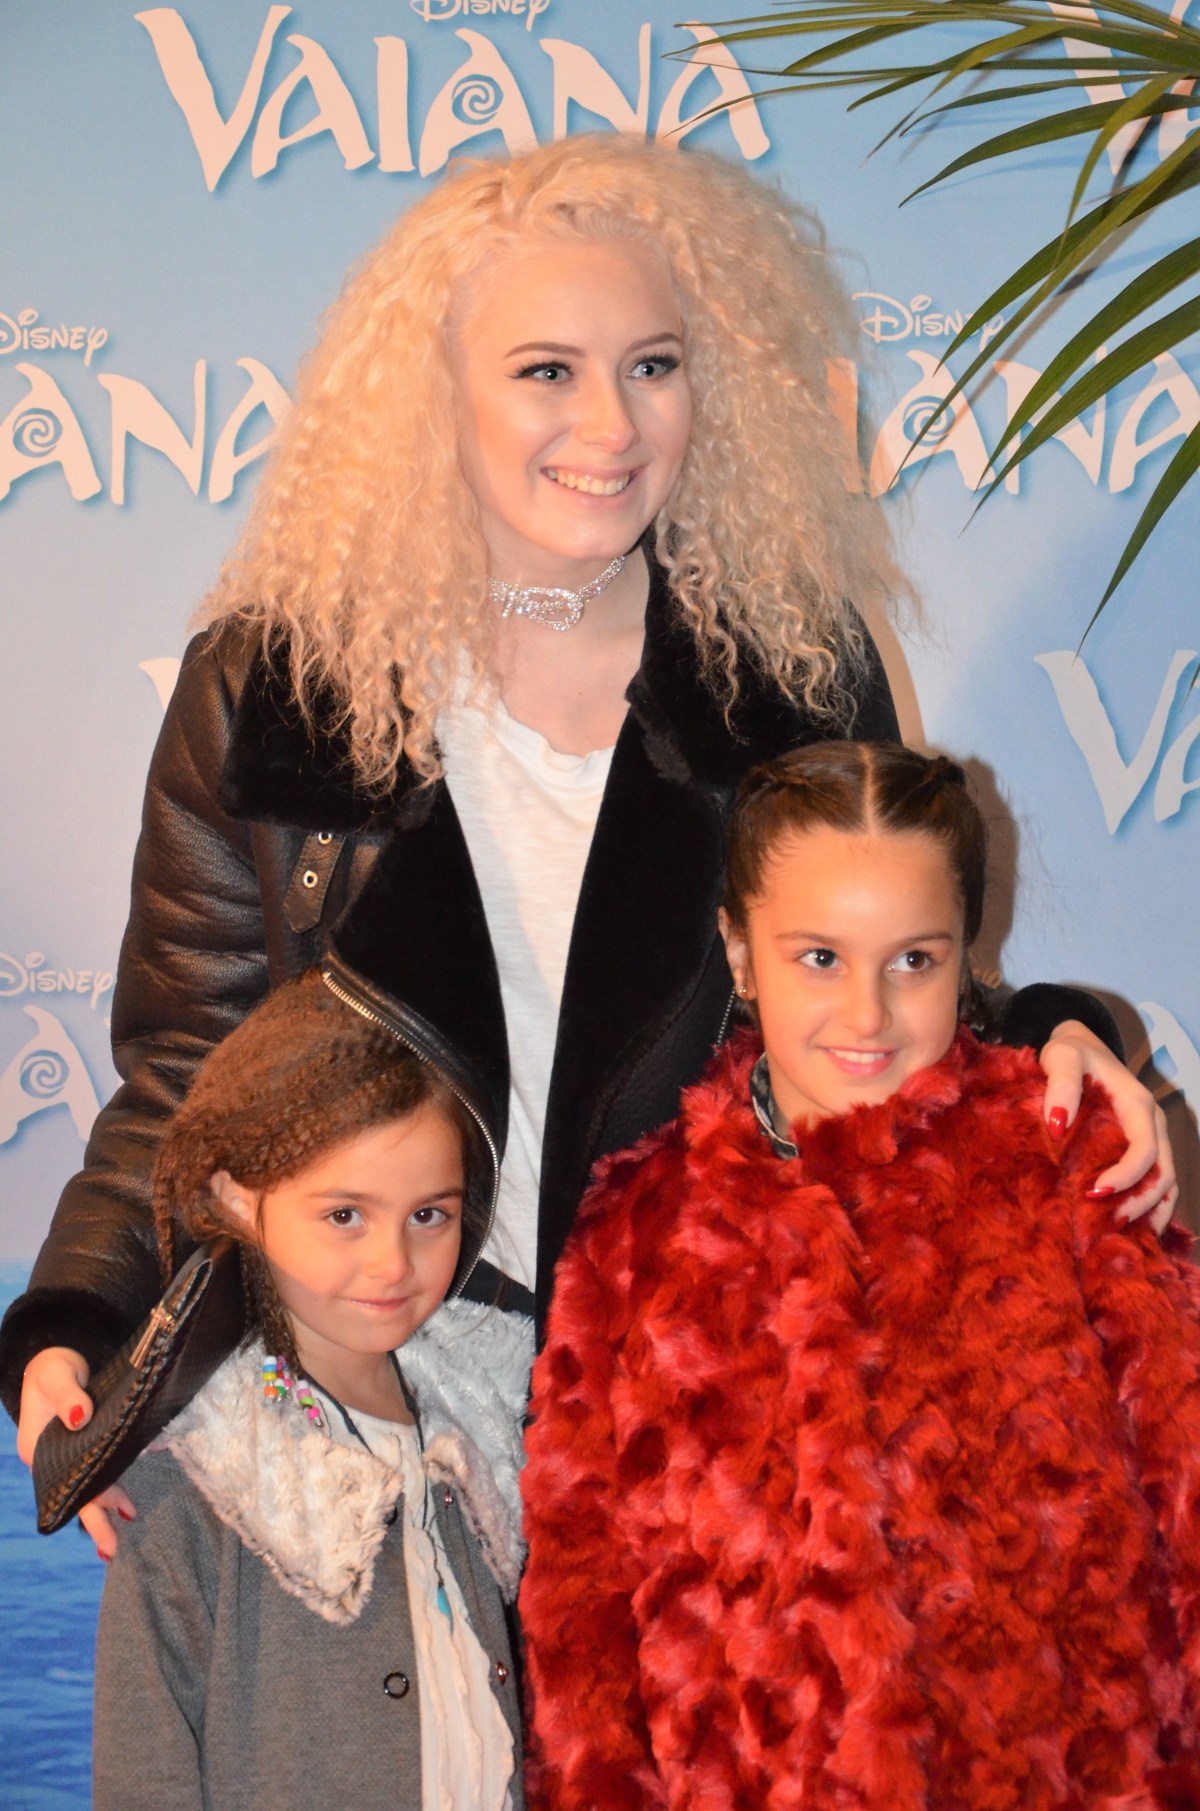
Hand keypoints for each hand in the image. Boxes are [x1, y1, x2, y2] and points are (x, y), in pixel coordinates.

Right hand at [16, 1347, 134, 1558]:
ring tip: (127, 1526)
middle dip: (95, 1521)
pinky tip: (126, 1507)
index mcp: (37, 1449)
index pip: (65, 1482)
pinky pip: (97, 1476)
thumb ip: (68, 1394)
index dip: (88, 1497)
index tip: (109, 1508)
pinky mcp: (80, 1450)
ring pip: (88, 1489)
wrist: (56, 1362)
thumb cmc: (53, 1368)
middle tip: (112, 1552)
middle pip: (75, 1495)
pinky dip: (110, 1490)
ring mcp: (64, 1458)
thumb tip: (80, 1417)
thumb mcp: (57, 1375)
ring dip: (106, 1509)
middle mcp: (49, 1460)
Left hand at [1040, 1020, 1176, 1232]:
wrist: (1081, 1046)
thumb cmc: (1070, 1052)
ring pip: (1166, 1182)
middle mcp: (1153, 1123)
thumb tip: (1057, 1124)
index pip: (1145, 1149)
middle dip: (1140, 1202)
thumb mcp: (1062, 1056)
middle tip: (1108, 1224)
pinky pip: (1158, 1181)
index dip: (1126, 1176)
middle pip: (1163, 1173)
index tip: (1095, 1193)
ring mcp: (1153, 1136)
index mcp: (1138, 1104)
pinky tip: (1134, 1228)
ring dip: (1149, 1209)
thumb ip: (1061, 1084)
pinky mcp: (1144, 1146)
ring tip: (1123, 1234)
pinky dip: (1151, 1205)